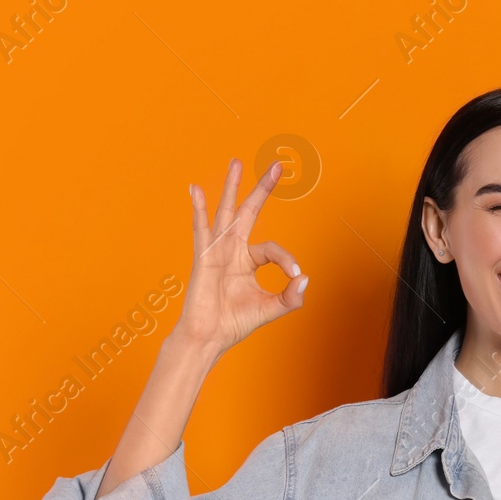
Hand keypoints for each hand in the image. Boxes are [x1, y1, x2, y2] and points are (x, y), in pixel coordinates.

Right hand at [169, 157, 307, 359]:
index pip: (273, 249)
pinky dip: (199, 209)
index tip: (295, 275)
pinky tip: (195, 189)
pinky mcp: (204, 257)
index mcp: (248, 260)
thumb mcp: (272, 308)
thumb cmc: (234, 323)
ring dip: (232, 186)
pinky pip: (201, 229)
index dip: (287, 260)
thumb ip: (291, 296)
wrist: (209, 337)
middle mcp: (233, 250)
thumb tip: (305, 277)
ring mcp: (218, 250)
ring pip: (227, 212)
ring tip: (237, 162)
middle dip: (262, 189)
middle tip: (276, 166)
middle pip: (250, 212)